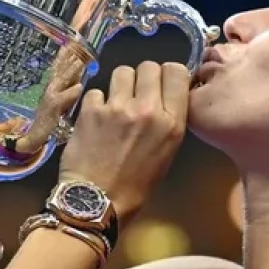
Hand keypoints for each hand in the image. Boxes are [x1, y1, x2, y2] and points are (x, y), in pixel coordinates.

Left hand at [58, 61, 189, 223]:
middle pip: (149, 66)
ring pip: (122, 71)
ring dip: (120, 85)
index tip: (161, 84)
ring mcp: (117, 108)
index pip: (177, 72)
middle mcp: (147, 109)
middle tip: (136, 94)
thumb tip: (162, 97)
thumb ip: (167, 121)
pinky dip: (96, 102)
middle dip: (143, 77)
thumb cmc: (135, 186)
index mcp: (172, 123)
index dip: (168, 74)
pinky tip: (96, 119)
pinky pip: (96, 91)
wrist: (97, 202)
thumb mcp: (166, 154)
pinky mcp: (91, 110)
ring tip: (115, 104)